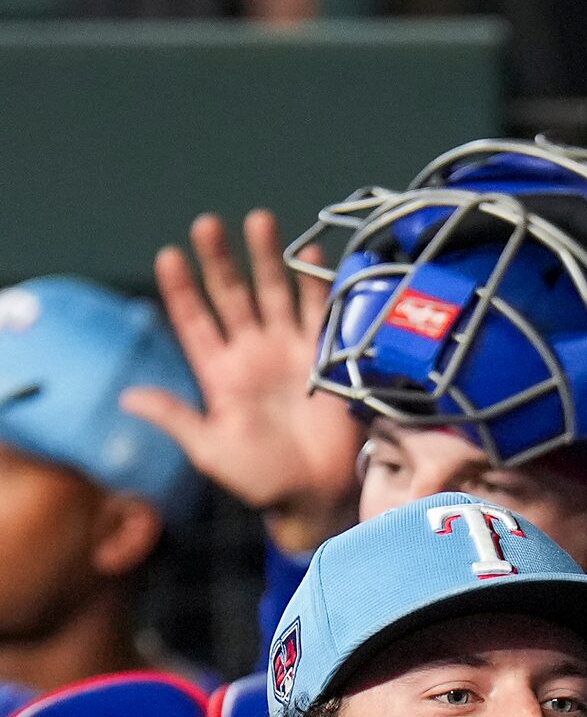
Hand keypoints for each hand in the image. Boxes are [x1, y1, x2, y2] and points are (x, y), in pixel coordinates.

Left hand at [123, 210, 357, 553]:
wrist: (320, 495)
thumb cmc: (263, 481)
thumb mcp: (210, 451)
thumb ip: (175, 418)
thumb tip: (127, 396)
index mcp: (220, 374)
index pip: (194, 322)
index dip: (182, 289)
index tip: (170, 257)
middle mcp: (253, 355)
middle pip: (232, 296)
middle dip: (220, 260)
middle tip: (209, 224)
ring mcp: (290, 352)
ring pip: (275, 293)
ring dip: (268, 258)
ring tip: (261, 222)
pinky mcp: (328, 358)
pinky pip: (320, 313)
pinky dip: (317, 283)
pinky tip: (312, 254)